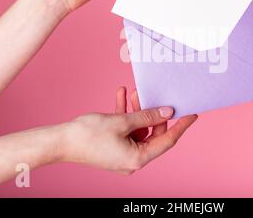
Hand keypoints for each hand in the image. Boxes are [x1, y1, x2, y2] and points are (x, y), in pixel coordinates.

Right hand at [61, 87, 197, 173]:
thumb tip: (167, 111)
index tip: (192, 114)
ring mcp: (123, 153)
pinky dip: (125, 115)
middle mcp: (133, 158)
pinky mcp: (114, 146)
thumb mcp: (122, 122)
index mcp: (138, 158)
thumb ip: (146, 116)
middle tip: (153, 95)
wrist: (60, 142)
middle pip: (152, 133)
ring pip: (138, 129)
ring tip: (134, 93)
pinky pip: (126, 129)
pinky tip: (122, 96)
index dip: (181, 126)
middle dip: (152, 112)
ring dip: (137, 111)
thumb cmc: (88, 135)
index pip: (167, 140)